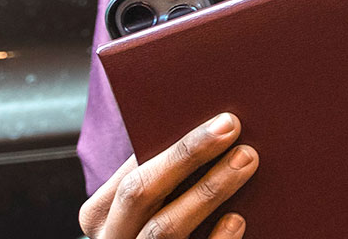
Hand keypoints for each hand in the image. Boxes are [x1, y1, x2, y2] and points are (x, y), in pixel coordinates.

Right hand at [80, 112, 256, 237]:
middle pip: (142, 193)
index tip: (222, 121)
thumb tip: (216, 126)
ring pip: (164, 228)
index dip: (179, 147)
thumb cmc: (163, 215)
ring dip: (207, 191)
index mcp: (101, 213)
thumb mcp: (152, 198)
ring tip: (246, 160)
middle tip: (232, 128)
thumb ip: (166, 172)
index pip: (134, 171)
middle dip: (188, 157)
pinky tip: (236, 218)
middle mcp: (113, 238)